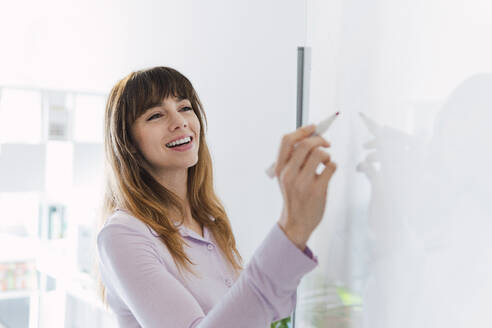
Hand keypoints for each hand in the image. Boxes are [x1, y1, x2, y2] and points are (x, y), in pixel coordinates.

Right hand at [275, 124, 336, 249]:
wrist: (296, 222)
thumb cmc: (294, 197)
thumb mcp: (285, 177)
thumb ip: (294, 159)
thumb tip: (311, 136)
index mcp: (279, 169)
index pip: (286, 141)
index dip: (301, 130)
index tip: (313, 127)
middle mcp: (289, 174)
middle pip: (305, 144)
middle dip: (320, 140)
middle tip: (326, 143)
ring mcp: (303, 183)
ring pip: (319, 154)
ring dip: (327, 154)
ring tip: (326, 161)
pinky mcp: (317, 190)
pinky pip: (331, 167)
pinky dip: (333, 165)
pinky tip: (329, 172)